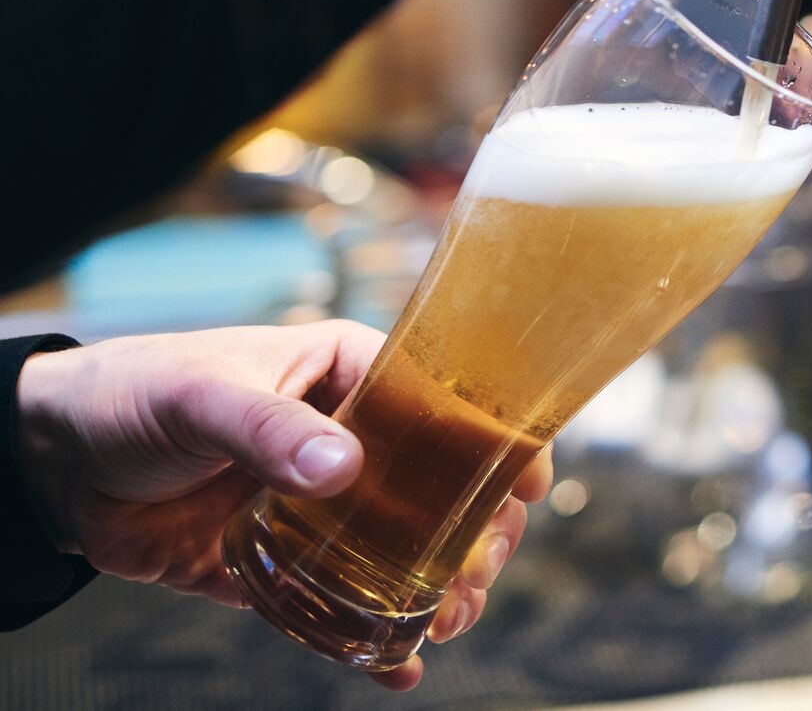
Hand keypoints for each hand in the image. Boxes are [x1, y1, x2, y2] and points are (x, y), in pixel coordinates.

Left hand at [15, 322, 552, 691]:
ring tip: (447, 623)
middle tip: (480, 577)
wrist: (50, 462)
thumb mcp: (204, 396)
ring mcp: (317, 505)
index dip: (498, 442)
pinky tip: (397, 670)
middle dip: (474, 536)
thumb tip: (344, 471)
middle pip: (439, 487)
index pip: (448, 401)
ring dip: (433, 589)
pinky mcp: (277, 563)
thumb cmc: (134, 394)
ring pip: (400, 549)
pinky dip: (369, 639)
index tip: (527, 487)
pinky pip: (337, 601)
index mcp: (348, 375)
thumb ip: (271, 430)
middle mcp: (348, 439)